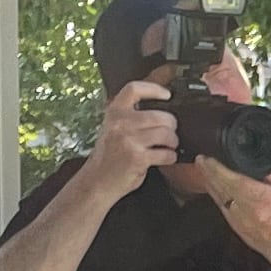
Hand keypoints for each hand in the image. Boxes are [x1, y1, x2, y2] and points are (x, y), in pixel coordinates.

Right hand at [71, 81, 179, 209]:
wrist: (97, 182)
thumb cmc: (108, 157)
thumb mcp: (113, 129)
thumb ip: (130, 117)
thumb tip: (160, 110)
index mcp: (114, 113)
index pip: (134, 89)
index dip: (154, 89)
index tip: (166, 94)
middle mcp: (120, 123)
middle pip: (160, 115)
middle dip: (172, 125)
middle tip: (171, 132)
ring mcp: (129, 140)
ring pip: (166, 133)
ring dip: (173, 141)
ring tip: (169, 146)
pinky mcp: (138, 157)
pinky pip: (166, 153)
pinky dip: (170, 157)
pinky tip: (165, 158)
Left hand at [205, 164, 270, 267]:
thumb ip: (269, 175)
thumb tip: (256, 162)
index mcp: (260, 198)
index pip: (231, 179)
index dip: (215, 168)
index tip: (207, 158)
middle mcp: (246, 209)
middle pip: (220, 187)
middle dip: (208, 172)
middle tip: (200, 160)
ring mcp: (238, 220)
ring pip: (217, 197)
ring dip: (208, 182)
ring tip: (203, 170)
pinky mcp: (235, 227)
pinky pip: (221, 207)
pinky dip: (215, 195)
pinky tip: (211, 187)